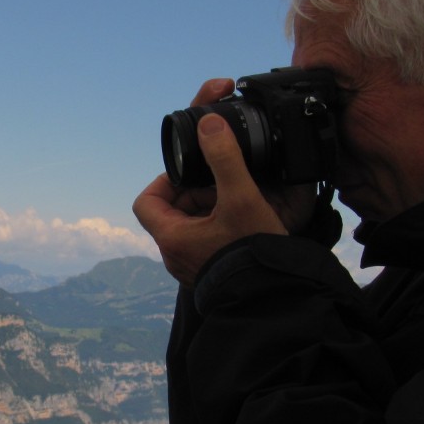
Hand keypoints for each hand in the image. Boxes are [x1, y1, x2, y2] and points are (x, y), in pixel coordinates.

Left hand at [133, 79, 313, 285]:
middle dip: (196, 192)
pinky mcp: (211, 272)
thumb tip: (210, 122)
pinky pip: (206, 241)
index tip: (188, 172)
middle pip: (173, 210)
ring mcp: (192, 266)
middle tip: (222, 183)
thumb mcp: (241, 199)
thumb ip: (225, 158)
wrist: (276, 300)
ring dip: (211, 208)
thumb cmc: (253, 254)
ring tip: (238, 199)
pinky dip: (221, 226)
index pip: (146, 202)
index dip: (163, 181)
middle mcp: (175, 255)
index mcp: (171, 238)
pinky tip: (245, 220)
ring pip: (192, 225)